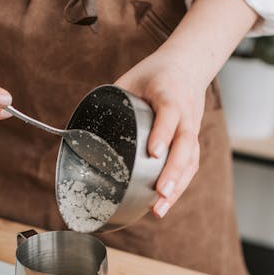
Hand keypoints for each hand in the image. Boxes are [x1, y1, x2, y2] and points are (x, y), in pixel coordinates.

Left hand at [115, 49, 206, 217]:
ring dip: (177, 186)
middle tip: (160, 192)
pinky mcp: (194, 139)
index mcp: (168, 93)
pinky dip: (179, 185)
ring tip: (160, 208)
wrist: (188, 65)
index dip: (163, 133)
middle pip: (185, 143)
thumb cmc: (155, 74)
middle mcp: (186, 112)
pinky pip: (191, 165)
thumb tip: (79, 126)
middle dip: (173, 170)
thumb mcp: (131, 79)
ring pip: (191, 159)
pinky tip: (165, 203)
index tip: (153, 152)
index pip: (169, 112)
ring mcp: (192, 127)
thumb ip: (112, 101)